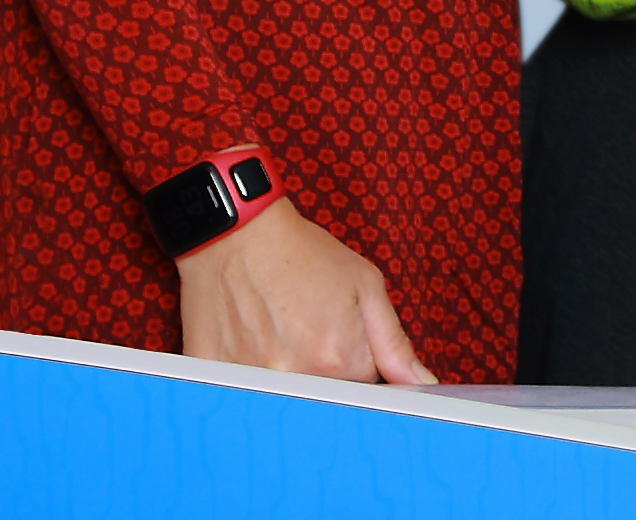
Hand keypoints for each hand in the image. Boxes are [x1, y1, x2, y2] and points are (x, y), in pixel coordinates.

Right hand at [176, 196, 432, 383]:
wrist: (238, 234)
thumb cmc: (304, 255)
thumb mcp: (365, 287)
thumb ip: (394, 344)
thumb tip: (423, 384)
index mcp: (338, 361)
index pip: (364, 394)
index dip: (361, 372)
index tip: (350, 352)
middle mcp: (293, 378)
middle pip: (322, 401)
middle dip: (325, 378)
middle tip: (310, 334)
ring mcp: (248, 381)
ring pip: (281, 399)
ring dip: (286, 377)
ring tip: (279, 333)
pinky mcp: (212, 376)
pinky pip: (237, 394)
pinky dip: (247, 375)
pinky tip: (249, 339)